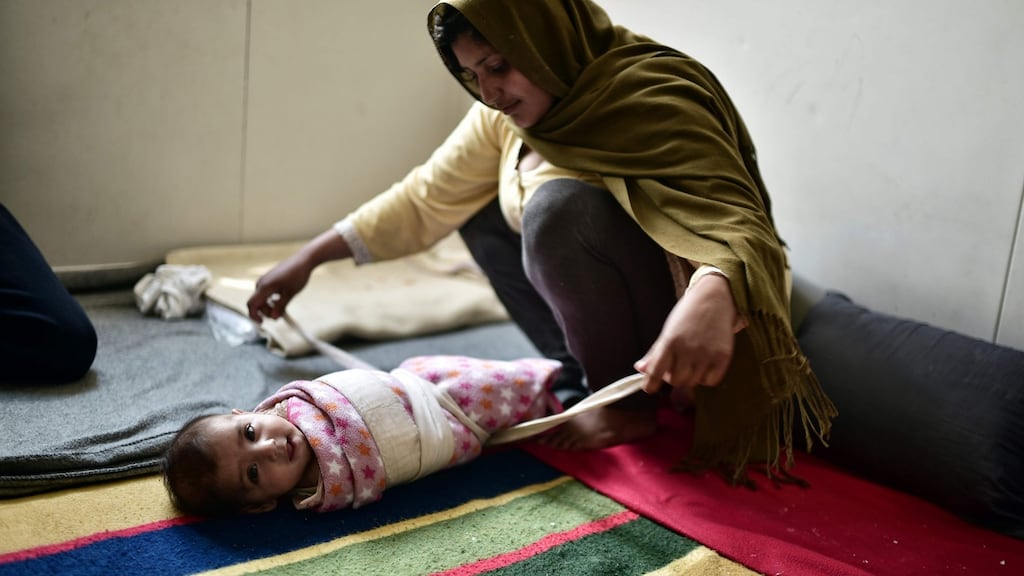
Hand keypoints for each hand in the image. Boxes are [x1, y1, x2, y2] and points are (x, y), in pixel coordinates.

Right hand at [246, 252, 313, 321]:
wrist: (303, 260)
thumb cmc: (297, 275)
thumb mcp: (290, 293)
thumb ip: (280, 306)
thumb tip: (273, 317)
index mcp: (265, 286)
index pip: (252, 304)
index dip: (254, 315)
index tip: (262, 323)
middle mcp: (261, 283)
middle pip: (257, 303)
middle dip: (266, 312)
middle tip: (280, 315)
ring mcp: (265, 280)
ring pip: (261, 298)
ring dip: (269, 306)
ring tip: (283, 307)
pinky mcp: (269, 279)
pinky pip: (265, 293)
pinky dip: (271, 299)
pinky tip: (281, 299)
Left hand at [634, 274, 737, 394]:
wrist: (715, 299)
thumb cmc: (687, 315)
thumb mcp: (668, 330)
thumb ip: (655, 352)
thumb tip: (640, 369)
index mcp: (670, 341)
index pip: (656, 371)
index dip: (650, 384)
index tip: (649, 389)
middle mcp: (687, 349)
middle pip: (675, 381)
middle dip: (673, 378)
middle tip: (676, 367)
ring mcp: (706, 354)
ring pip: (692, 383)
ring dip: (690, 377)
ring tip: (691, 362)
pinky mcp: (723, 357)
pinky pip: (711, 381)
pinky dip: (706, 378)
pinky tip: (705, 365)